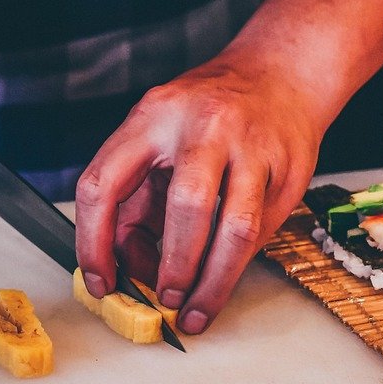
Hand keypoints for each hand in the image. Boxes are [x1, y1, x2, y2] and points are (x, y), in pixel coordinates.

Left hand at [75, 56, 324, 334]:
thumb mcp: (158, 138)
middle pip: (186, 208)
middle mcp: (202, 127)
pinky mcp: (287, 168)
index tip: (101, 281)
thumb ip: (138, 199)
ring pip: (235, 228)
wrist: (279, 75)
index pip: (104, 184)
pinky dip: (240, 261)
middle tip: (167, 299)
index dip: (94, 243)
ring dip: (214, 280)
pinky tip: (227, 271)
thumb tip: (127, 267)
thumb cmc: (209, 114)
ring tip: (198, 308)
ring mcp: (251, 146)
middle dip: (174, 267)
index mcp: (152, 117)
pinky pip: (262, 230)